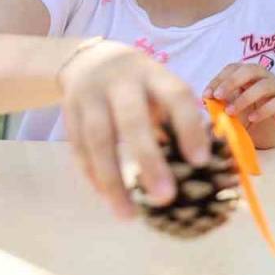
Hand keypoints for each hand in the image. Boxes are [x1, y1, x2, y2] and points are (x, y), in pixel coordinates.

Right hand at [59, 39, 208, 219]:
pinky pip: (79, 150)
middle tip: (166, 198)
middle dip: (149, 160)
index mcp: (154, 74)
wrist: (88, 59)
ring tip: (128, 215)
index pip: (175, 96)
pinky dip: (94, 177)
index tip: (201, 162)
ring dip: (112, 181)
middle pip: (132, 121)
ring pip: (97, 141)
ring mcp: (90, 97)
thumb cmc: (140, 84)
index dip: (189, 128)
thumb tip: (206, 163)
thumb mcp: (161, 86)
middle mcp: (120, 82)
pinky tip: (108, 199)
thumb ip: (179, 117)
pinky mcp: (69, 115)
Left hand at [203, 63, 274, 146]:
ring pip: (263, 86)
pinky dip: (262, 111)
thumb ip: (218, 102)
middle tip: (218, 96)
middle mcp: (263, 76)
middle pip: (250, 70)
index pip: (233, 68)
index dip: (219, 79)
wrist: (259, 135)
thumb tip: (206, 100)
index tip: (207, 95)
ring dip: (244, 98)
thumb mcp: (227, 107)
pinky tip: (251, 118)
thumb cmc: (242, 116)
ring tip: (230, 112)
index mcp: (248, 73)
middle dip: (231, 82)